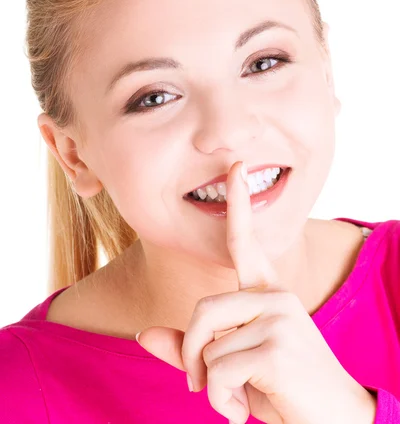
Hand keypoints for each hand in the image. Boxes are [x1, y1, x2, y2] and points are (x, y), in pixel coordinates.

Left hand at [136, 161, 376, 423]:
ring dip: (209, 383)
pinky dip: (220, 400)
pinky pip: (218, 371)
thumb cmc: (281, 390)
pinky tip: (242, 409)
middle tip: (203, 386)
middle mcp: (276, 297)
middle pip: (202, 309)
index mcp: (267, 294)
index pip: (245, 243)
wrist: (332, 423)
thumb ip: (190, 350)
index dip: (237, 204)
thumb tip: (141, 334)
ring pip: (207, 342)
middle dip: (193, 354)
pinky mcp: (278, 347)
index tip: (235, 168)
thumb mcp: (232, 367)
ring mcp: (280, 318)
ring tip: (234, 400)